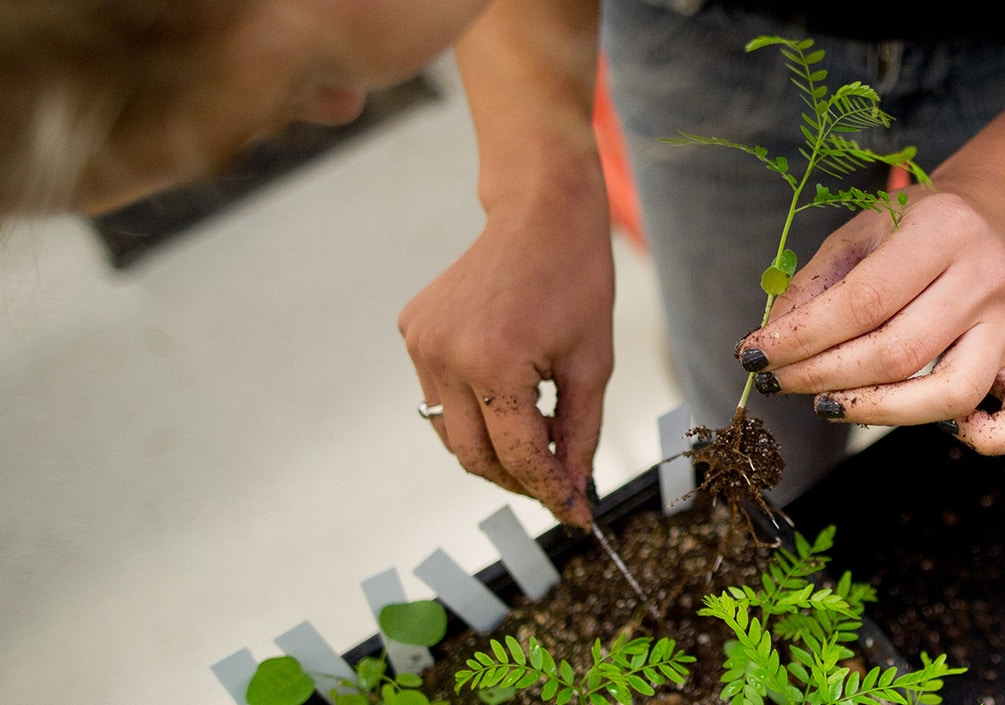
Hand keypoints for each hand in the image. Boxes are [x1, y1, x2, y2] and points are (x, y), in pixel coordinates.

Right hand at [398, 200, 612, 528]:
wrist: (539, 214)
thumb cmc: (576, 281)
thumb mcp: (593, 364)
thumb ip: (579, 435)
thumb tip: (573, 493)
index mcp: (494, 362)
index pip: (519, 457)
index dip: (551, 492)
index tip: (577, 513)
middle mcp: (445, 355)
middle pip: (475, 457)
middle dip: (520, 480)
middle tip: (558, 481)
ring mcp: (420, 343)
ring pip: (451, 434)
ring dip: (493, 448)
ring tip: (537, 433)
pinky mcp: (411, 332)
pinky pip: (438, 398)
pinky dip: (471, 412)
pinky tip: (507, 393)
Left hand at [737, 188, 1004, 454]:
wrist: (986, 217)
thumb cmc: (912, 228)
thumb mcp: (858, 232)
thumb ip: (813, 285)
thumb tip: (770, 345)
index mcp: (942, 231)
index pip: (864, 302)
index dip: (802, 338)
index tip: (755, 356)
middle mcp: (985, 279)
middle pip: (900, 353)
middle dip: (825, 377)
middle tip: (782, 383)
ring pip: (952, 392)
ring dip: (879, 411)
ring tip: (829, 405)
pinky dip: (989, 439)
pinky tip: (943, 431)